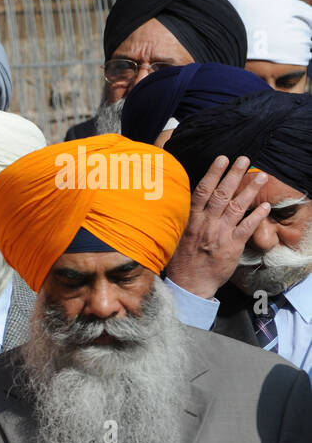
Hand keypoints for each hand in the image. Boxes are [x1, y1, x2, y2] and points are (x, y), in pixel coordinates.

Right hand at [162, 156, 268, 298]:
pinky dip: (257, 216)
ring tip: (262, 176)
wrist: (189, 284)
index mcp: (191, 219)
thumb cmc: (181, 259)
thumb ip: (186, 218)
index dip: (213, 173)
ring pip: (236, 207)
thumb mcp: (176, 235)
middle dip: (233, 174)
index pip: (202, 191)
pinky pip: (247, 228)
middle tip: (244, 159)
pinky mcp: (232, 246)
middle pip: (221, 194)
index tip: (222, 159)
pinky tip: (266, 205)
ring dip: (250, 190)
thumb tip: (192, 200)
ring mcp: (219, 234)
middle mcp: (206, 224)